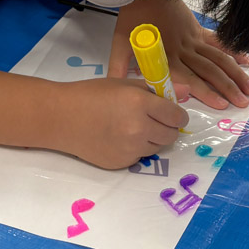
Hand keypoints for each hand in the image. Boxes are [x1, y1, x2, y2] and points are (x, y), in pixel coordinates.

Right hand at [60, 77, 187, 168]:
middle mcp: (139, 128)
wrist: (62, 118)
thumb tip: (187, 91)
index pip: (176, 116)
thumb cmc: (92, 94)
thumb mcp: (125, 84)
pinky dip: (137, 148)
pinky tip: (120, 138)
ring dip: (153, 138)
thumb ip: (157, 90)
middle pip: (171, 134)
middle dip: (167, 127)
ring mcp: (130, 149)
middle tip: (154, 119)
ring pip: (158, 147)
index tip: (172, 112)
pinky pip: (140, 156)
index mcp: (141, 104)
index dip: (177, 114)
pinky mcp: (122, 163)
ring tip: (134, 127)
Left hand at [109, 0, 248, 109]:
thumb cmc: (131, 18)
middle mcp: (183, 50)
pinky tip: (248, 61)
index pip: (189, 79)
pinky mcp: (197, 29)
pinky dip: (233, 51)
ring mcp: (193, 39)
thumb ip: (118, 67)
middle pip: (209, 71)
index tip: (221, 105)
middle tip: (242, 103)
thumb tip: (111, 86)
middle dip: (226, 88)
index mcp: (166, 57)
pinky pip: (218, 42)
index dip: (205, 92)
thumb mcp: (120, 44)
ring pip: (218, 59)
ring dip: (235, 74)